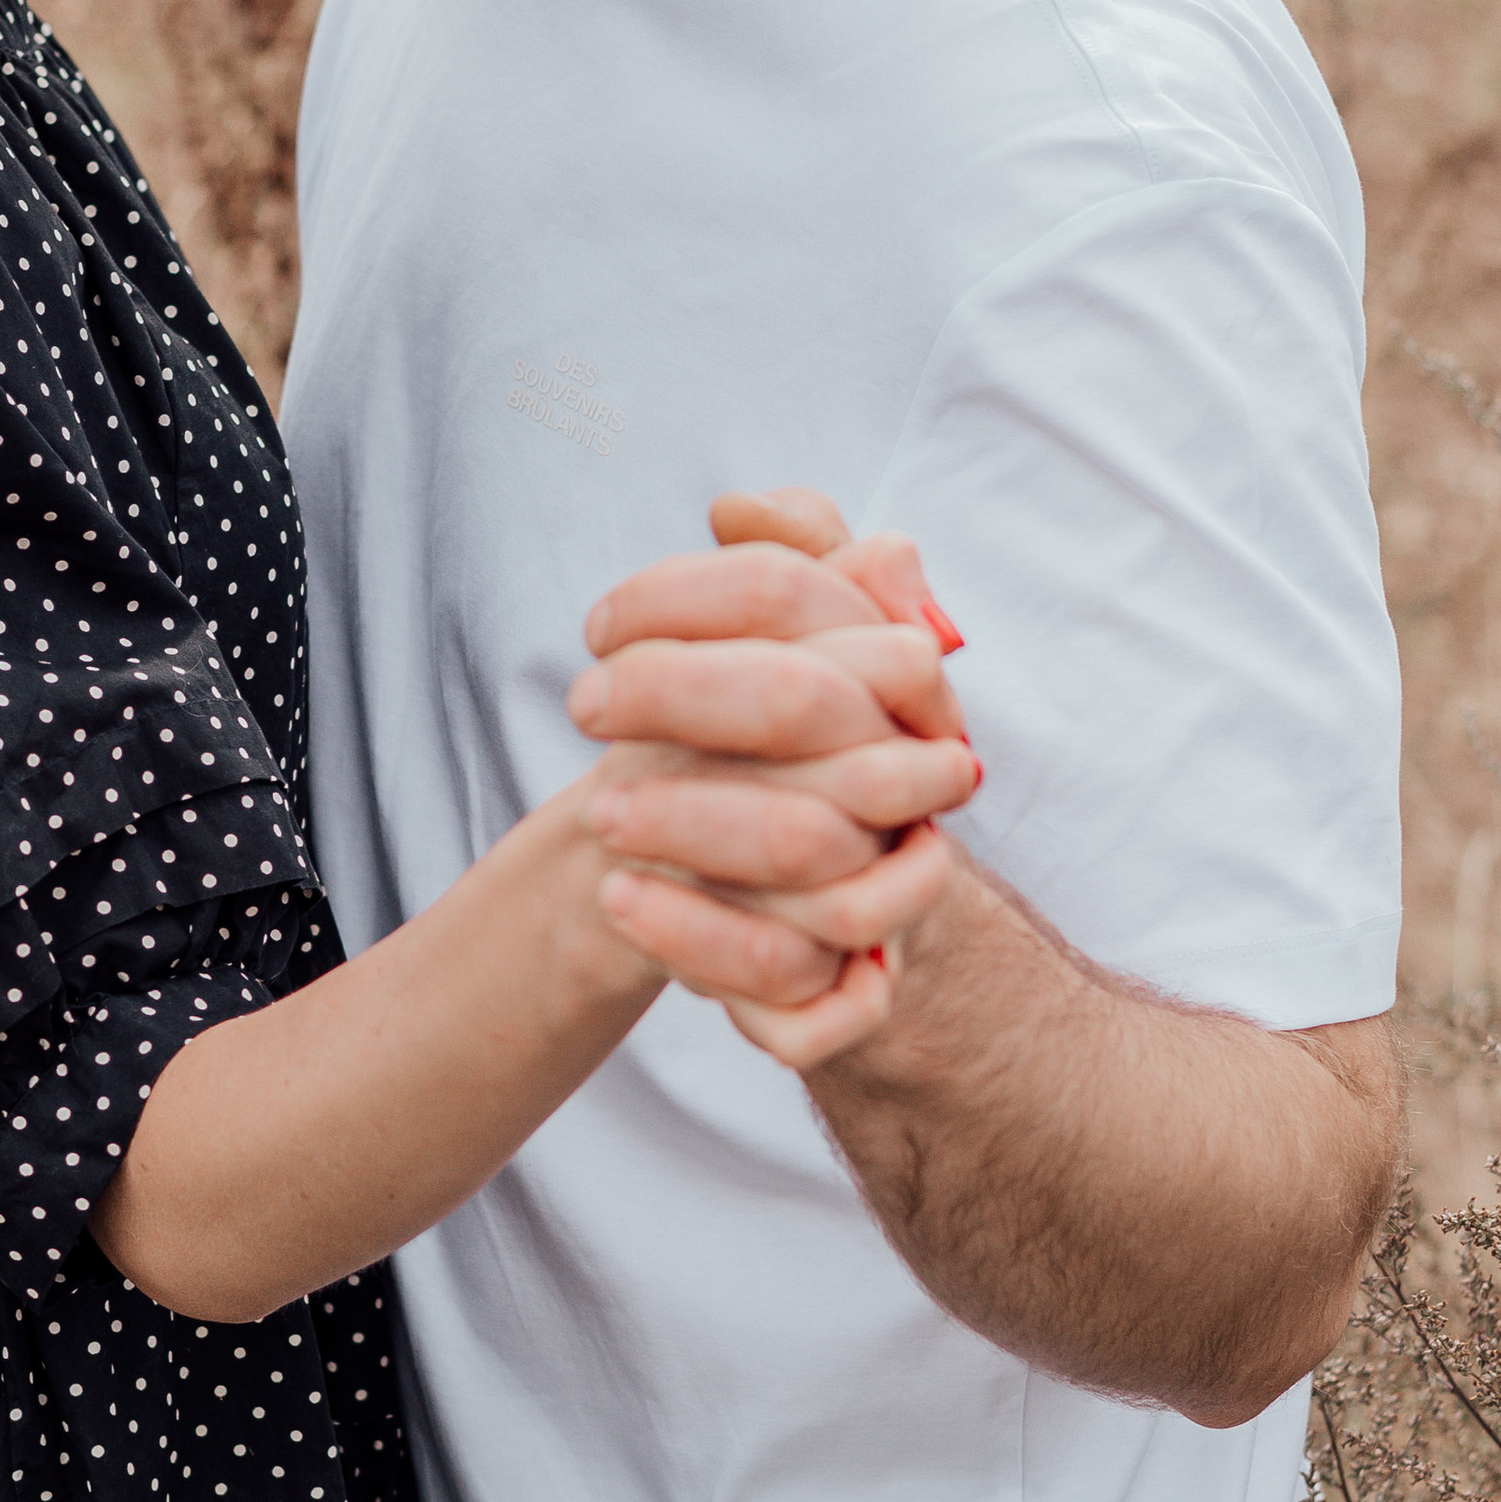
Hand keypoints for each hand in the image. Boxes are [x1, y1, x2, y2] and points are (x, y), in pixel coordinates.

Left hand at [566, 490, 978, 1067]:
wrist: (824, 912)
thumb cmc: (792, 759)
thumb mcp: (796, 650)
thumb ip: (787, 562)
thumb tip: (741, 509)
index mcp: (902, 682)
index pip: (801, 597)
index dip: (689, 597)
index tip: (599, 625)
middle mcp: (919, 775)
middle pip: (804, 706)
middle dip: (677, 696)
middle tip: (581, 704)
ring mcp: (900, 886)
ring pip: (816, 854)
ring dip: (687, 829)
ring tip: (595, 818)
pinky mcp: (864, 992)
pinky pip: (803, 991)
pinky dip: (704, 949)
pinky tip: (626, 906)